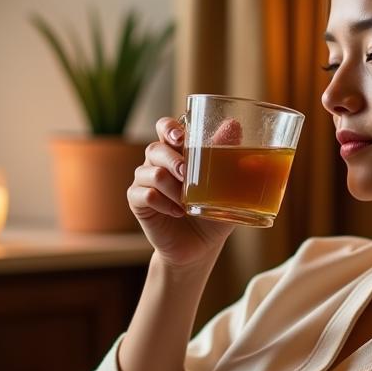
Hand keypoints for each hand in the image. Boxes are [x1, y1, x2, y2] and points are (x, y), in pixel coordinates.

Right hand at [127, 116, 234, 268]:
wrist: (201, 246)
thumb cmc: (213, 211)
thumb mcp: (226, 186)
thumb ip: (228, 155)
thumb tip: (233, 124)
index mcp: (178, 152)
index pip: (165, 128)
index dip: (168, 127)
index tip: (180, 136)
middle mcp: (158, 163)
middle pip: (154, 149)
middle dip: (171, 159)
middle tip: (186, 173)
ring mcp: (146, 182)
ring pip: (149, 172)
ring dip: (170, 186)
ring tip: (186, 202)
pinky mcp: (138, 202)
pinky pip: (144, 194)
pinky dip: (163, 202)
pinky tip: (177, 212)